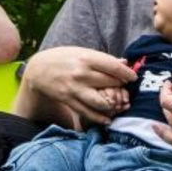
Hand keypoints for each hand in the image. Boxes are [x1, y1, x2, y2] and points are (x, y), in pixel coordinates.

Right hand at [18, 46, 134, 125]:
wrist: (38, 69)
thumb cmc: (63, 57)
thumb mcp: (81, 51)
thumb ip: (102, 58)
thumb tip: (124, 62)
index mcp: (86, 58)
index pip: (113, 67)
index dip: (126, 73)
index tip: (132, 77)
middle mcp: (81, 74)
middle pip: (109, 83)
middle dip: (121, 87)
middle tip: (125, 89)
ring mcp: (74, 89)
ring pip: (100, 102)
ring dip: (113, 105)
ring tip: (119, 104)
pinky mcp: (69, 100)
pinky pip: (88, 112)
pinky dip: (100, 118)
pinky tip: (108, 119)